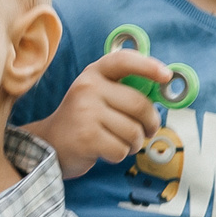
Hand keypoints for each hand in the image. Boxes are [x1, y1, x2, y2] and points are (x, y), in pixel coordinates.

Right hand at [25, 50, 166, 178]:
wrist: (49, 143)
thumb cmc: (83, 119)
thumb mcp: (97, 94)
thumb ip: (123, 90)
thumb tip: (163, 90)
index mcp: (94, 74)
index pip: (124, 61)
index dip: (149, 67)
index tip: (166, 76)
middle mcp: (88, 88)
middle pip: (139, 105)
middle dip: (151, 123)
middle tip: (148, 131)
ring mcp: (86, 113)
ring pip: (133, 131)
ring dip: (134, 143)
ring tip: (120, 142)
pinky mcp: (87, 138)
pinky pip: (121, 150)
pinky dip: (120, 155)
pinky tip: (106, 150)